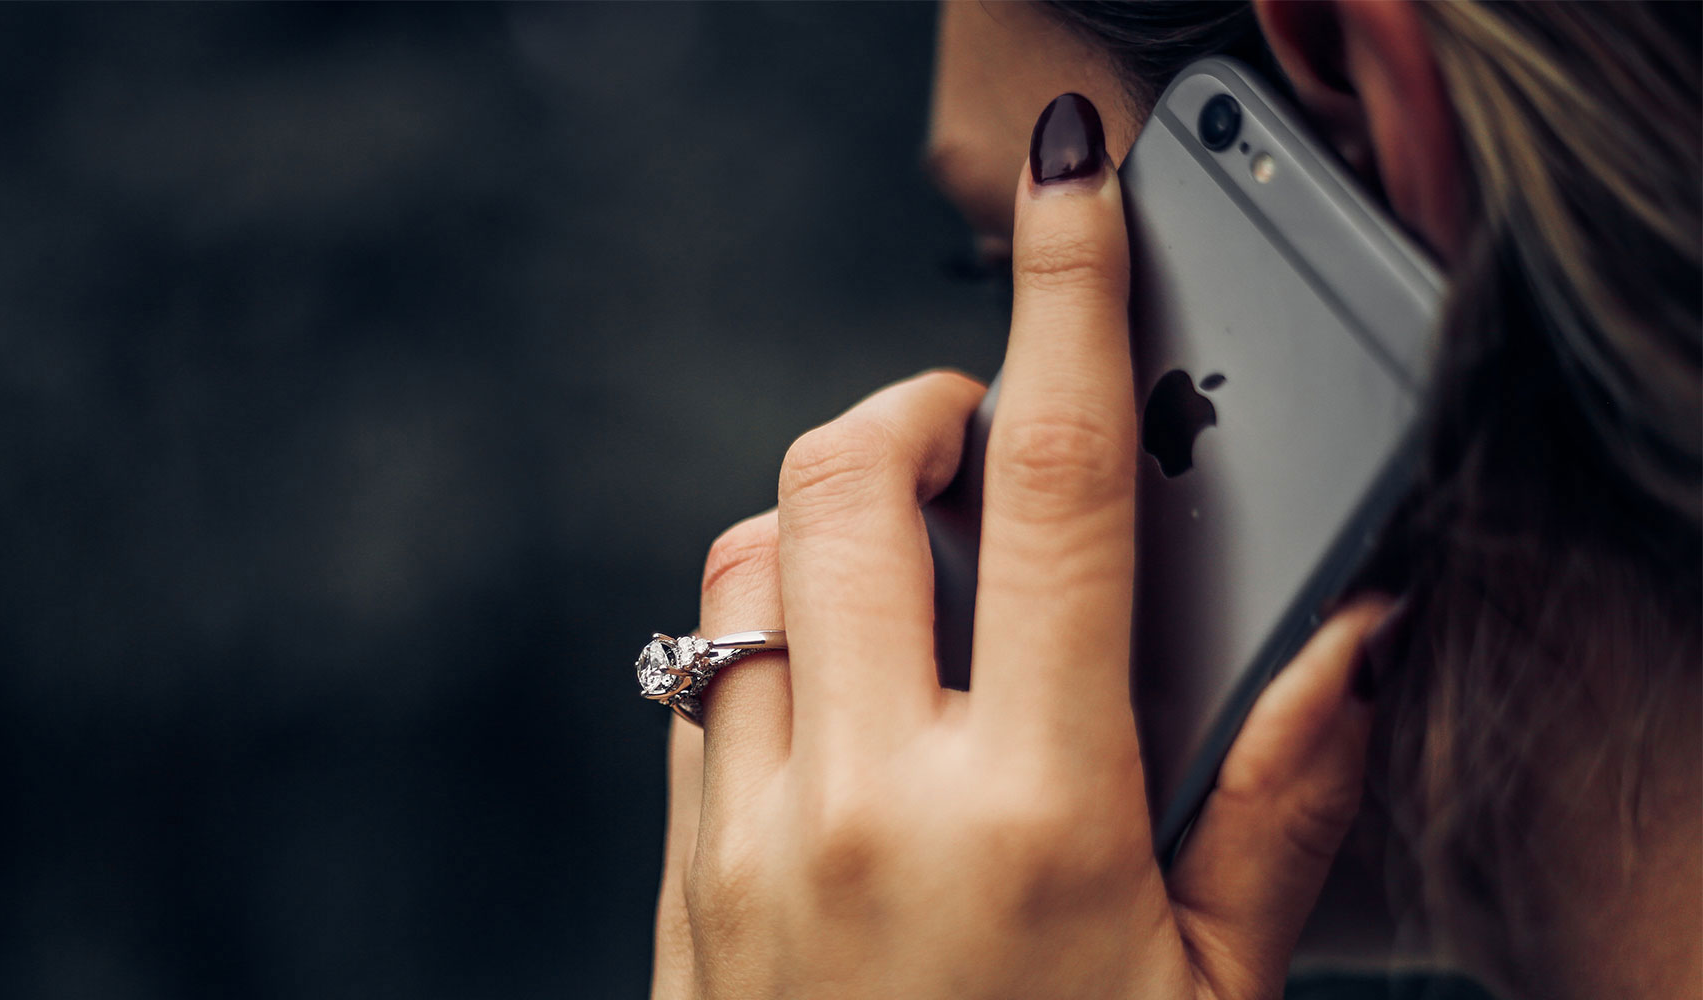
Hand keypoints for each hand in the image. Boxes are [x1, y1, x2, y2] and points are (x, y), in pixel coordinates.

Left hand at [652, 94, 1390, 999]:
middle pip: (847, 476)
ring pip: (742, 570)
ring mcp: (749, 841)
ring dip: (825, 529)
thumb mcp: (1214, 995)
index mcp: (1036, 811)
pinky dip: (758, 642)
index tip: (1074, 196)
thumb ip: (1282, 800)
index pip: (1064, 488)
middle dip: (917, 409)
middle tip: (983, 446)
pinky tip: (837, 703)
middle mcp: (868, 801)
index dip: (1073, 307)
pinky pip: (691, 690)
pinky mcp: (682, 884)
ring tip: (911, 587)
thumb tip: (1354, 637)